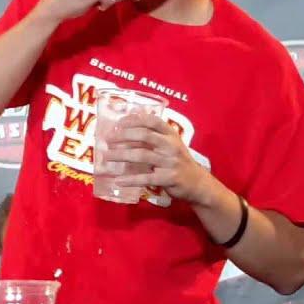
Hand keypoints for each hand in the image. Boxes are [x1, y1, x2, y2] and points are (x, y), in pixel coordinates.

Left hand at [99, 113, 215, 205]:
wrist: (197, 183)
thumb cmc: (178, 161)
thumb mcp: (170, 145)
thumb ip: (153, 137)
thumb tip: (124, 129)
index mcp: (171, 135)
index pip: (152, 121)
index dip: (134, 120)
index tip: (118, 123)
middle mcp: (171, 146)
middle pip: (144, 135)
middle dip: (123, 136)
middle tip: (107, 139)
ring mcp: (170, 162)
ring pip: (141, 155)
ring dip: (121, 155)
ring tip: (106, 157)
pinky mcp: (168, 178)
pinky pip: (145, 178)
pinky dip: (130, 180)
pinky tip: (118, 180)